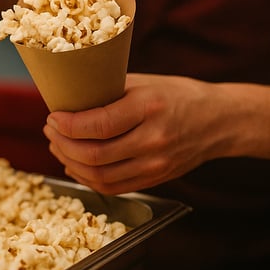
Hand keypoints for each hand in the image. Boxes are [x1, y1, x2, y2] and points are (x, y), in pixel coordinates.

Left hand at [43, 73, 222, 193]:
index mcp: (149, 108)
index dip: (67, 125)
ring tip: (58, 146)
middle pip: (94, 155)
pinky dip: (87, 178)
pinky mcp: (155, 179)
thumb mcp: (145, 82)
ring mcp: (155, 164)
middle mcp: (153, 140)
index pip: (98, 125)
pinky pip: (112, 187)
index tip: (52, 116)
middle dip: (62, 144)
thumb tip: (67, 97)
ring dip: (70, 163)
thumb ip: (109, 91)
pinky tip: (75, 165)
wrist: (219, 121)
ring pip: (99, 176)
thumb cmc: (177, 94)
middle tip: (50, 130)